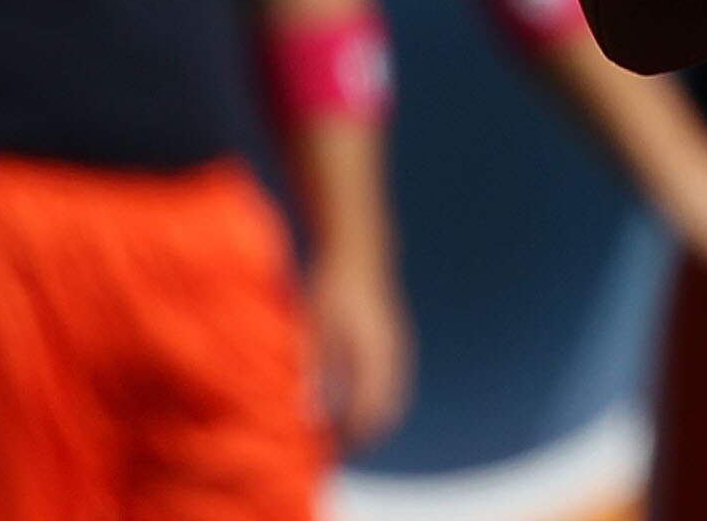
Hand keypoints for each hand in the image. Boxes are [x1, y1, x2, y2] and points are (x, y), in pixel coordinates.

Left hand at [307, 243, 412, 450]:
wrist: (359, 253)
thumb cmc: (331, 288)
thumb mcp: (315, 328)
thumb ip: (312, 370)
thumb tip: (306, 414)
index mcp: (376, 353)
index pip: (369, 412)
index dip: (347, 438)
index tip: (322, 452)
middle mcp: (395, 356)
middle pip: (385, 414)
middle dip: (359, 439)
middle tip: (328, 454)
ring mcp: (400, 351)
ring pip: (391, 404)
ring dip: (367, 425)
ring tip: (336, 438)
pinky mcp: (396, 349)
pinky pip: (391, 390)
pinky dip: (372, 408)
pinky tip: (346, 411)